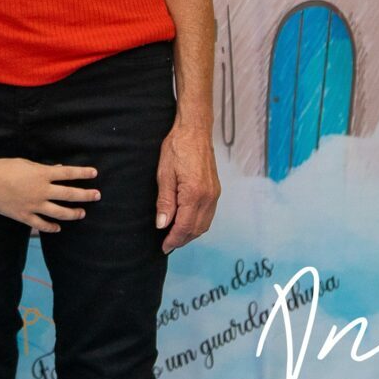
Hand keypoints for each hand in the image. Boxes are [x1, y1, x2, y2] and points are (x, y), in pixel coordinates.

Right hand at [0, 160, 100, 232]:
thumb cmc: (3, 168)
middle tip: (97, 195)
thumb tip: (59, 169)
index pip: (68, 173)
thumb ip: (43, 169)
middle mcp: (41, 190)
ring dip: (73, 213)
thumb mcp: (25, 164)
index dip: (82, 173)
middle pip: (69, 194)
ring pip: (59, 212)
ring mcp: (34, 205)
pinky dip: (51, 227)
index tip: (94, 173)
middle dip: (85, 195)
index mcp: (42, 174)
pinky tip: (58, 228)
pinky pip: (41, 224)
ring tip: (82, 213)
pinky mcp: (24, 216)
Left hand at [156, 120, 219, 252]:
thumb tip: (162, 224)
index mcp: (194, 194)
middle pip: (196, 229)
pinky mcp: (216, 190)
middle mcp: (208, 197)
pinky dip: (198, 224)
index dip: (173, 240)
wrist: (195, 131)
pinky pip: (209, 215)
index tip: (163, 247)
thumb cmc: (177, 148)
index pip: (183, 226)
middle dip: (181, 240)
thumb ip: (165, 202)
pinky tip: (187, 223)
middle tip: (167, 244)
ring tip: (175, 236)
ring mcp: (214, 194)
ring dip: (190, 234)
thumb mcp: (164, 174)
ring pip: (204, 224)